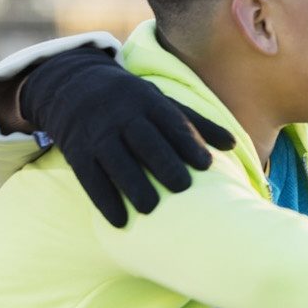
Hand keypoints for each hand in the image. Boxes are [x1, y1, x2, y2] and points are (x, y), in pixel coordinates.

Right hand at [17, 46, 235, 225]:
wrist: (74, 87)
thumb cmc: (132, 102)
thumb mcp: (162, 102)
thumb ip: (197, 123)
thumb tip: (234, 145)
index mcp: (148, 102)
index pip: (170, 121)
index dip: (188, 142)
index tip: (206, 165)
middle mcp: (122, 116)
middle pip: (144, 139)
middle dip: (163, 162)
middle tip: (183, 187)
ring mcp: (98, 134)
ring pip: (115, 159)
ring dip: (132, 184)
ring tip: (151, 208)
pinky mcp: (78, 153)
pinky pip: (90, 177)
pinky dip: (104, 199)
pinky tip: (119, 220)